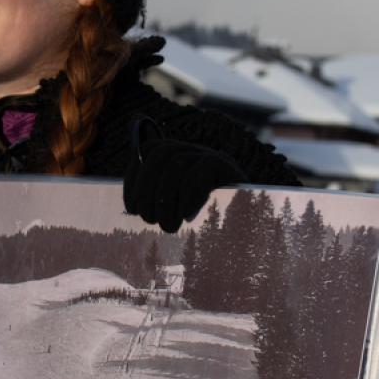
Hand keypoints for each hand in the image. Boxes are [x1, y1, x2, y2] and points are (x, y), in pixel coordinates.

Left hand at [123, 121, 246, 232]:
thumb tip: (132, 181)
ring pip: (178, 163)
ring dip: (166, 198)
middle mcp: (194, 150)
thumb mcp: (174, 207)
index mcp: (178, 154)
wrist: (247, 229)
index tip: (132, 207)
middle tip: (151, 219)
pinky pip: (201, 171)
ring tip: (170, 224)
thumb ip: (155, 192)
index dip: (134, 178)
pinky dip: (188, 195)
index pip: (147, 150)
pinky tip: (186, 216)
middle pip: (160, 154)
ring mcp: (213, 155)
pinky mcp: (228, 167)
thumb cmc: (205, 221)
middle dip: (147, 189)